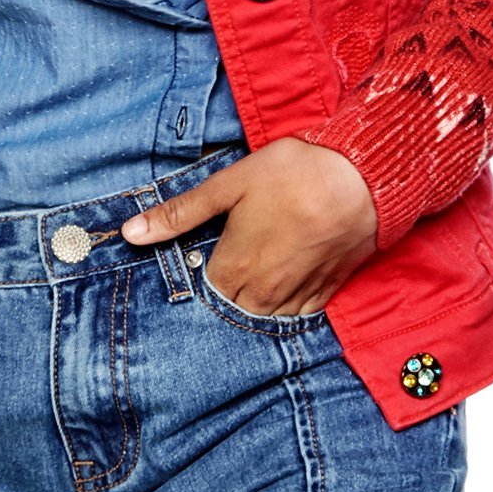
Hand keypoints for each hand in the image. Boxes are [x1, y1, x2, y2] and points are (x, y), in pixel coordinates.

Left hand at [122, 139, 377, 314]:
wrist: (363, 176)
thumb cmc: (294, 173)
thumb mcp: (229, 185)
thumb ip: (180, 213)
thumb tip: (129, 233)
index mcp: (234, 270)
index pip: (204, 296)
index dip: (202, 276)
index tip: (207, 257)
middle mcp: (264, 294)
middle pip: (233, 311)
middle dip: (226, 294)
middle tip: (232, 263)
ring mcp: (298, 296)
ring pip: (266, 318)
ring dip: (257, 303)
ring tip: (258, 273)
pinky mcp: (327, 291)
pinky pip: (300, 315)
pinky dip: (289, 304)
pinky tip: (286, 281)